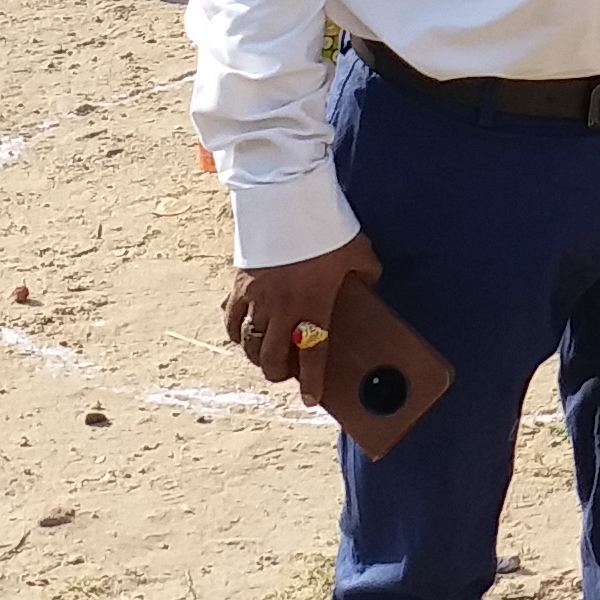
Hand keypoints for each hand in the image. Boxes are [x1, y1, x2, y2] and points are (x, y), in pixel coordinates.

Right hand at [222, 234, 378, 385]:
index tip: (311, 399)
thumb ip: (365, 275)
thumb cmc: (326, 226)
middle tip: (287, 373)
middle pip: (273, 357)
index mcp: (314, 304)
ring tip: (267, 356)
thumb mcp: (359, 252)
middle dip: (280, 373)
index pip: (313, 354)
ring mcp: (256, 298)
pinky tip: (243, 334)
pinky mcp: (238, 285)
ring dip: (258, 357)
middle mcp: (282, 307)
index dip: (312, 381)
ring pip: (249, 344)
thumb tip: (369, 285)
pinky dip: (236, 333)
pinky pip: (230, 321)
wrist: (287, 200)